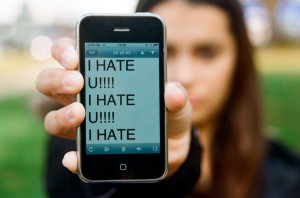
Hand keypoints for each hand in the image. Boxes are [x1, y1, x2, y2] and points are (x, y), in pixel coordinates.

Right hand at [37, 38, 192, 176]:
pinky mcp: (91, 150)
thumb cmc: (168, 116)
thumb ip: (176, 96)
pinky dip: (72, 157)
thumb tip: (171, 92)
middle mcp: (86, 97)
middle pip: (51, 82)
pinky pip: (73, 155)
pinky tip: (75, 158)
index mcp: (103, 76)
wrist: (171, 149)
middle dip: (57, 79)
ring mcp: (86, 125)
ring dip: (62, 115)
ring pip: (53, 117)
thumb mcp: (176, 104)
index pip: (71, 55)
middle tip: (78, 82)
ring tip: (81, 113)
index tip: (73, 56)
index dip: (64, 50)